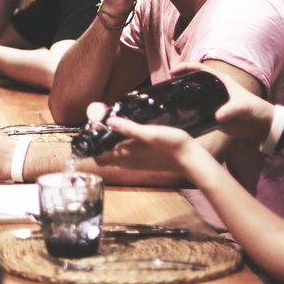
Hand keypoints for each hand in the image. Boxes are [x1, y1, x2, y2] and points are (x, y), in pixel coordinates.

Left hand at [91, 115, 206, 174]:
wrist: (191, 160)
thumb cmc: (170, 145)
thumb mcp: (150, 134)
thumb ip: (129, 128)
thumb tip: (108, 121)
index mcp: (124, 156)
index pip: (98, 157)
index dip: (93, 143)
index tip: (94, 126)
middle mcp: (127, 162)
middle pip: (105, 154)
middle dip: (100, 140)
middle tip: (104, 120)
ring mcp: (135, 162)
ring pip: (115, 153)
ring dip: (111, 141)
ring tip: (116, 122)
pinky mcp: (143, 160)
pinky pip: (125, 153)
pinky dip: (121, 143)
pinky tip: (130, 130)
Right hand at [170, 64, 275, 144]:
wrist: (264, 127)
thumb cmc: (256, 109)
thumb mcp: (244, 106)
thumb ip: (231, 110)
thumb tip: (217, 117)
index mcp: (220, 81)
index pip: (199, 69)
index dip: (185, 68)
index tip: (172, 72)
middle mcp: (213, 90)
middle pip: (192, 83)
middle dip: (179, 83)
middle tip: (166, 88)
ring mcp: (212, 103)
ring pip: (193, 98)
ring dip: (181, 99)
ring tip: (167, 102)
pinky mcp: (212, 116)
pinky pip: (197, 113)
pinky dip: (188, 113)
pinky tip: (178, 116)